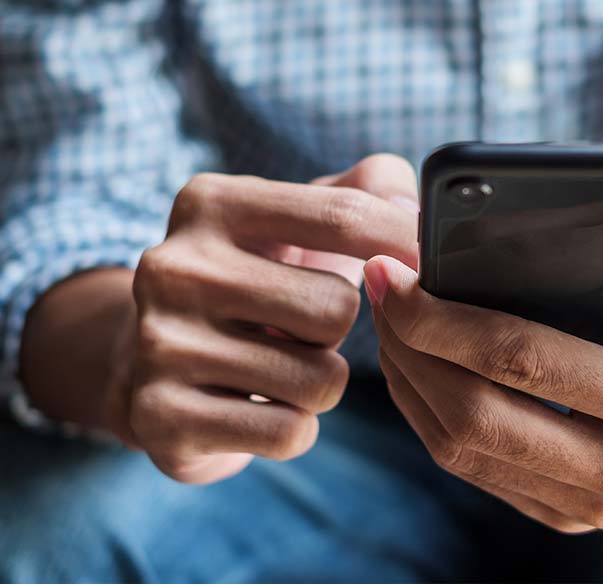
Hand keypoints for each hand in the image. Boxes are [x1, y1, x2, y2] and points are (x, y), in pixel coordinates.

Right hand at [119, 154, 417, 482]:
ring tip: (280, 366)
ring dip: (322, 383)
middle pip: (337, 309)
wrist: (151, 359)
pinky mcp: (160, 417)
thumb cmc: (258, 280)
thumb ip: (366, 189)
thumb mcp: (297, 220)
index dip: (405, 244)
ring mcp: (160, 343)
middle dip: (339, 330)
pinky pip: (289, 433)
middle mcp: (174, 266)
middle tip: (302, 329)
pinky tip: (261, 406)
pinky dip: (295, 427)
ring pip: (320, 380)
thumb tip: (411, 205)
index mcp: (212, 203)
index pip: (343, 216)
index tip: (432, 264)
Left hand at [366, 206, 602, 531]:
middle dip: (412, 351)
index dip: (447, 321)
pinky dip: (432, 420)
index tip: (399, 276)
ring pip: (465, 453)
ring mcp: (594, 506)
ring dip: (411, 386)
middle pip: (478, 417)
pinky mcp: (570, 515)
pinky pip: (477, 473)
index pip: (527, 362)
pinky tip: (417, 370)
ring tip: (388, 324)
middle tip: (380, 291)